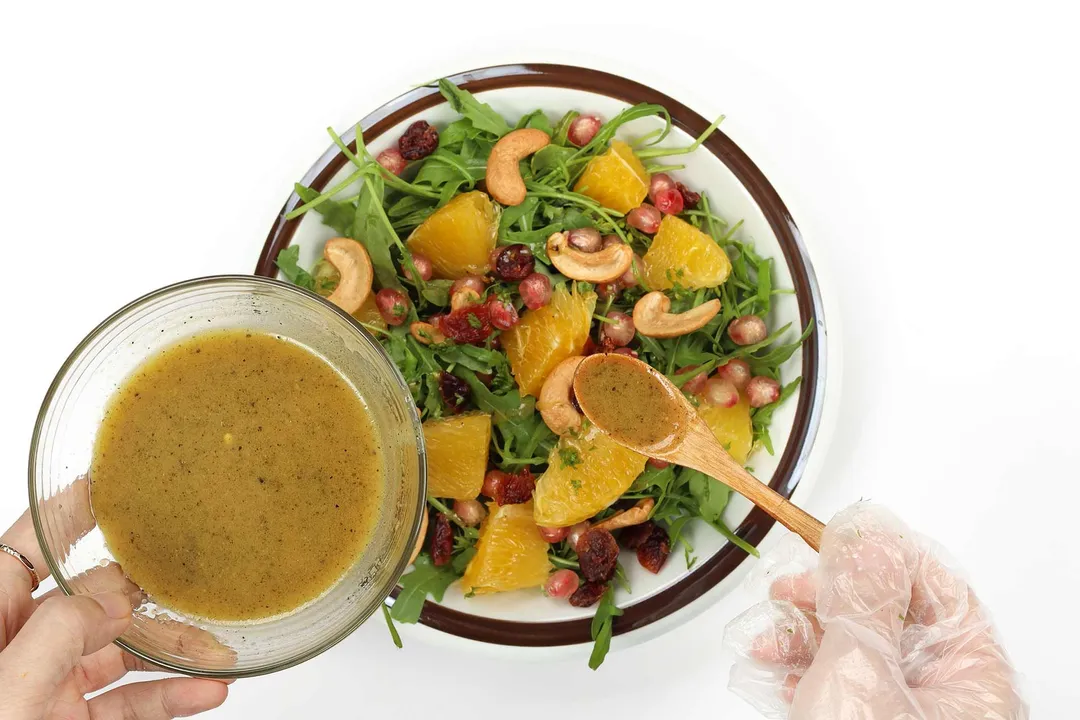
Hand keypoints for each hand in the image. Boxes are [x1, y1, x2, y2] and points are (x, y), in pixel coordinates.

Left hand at [0, 510, 229, 719]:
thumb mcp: (12, 682)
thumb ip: (64, 631)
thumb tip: (117, 604)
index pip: (30, 548)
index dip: (69, 513)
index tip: (115, 489)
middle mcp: (24, 645)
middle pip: (94, 599)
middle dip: (149, 592)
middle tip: (195, 581)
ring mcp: (49, 685)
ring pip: (122, 652)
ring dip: (174, 650)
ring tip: (219, 651)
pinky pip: (129, 702)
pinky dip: (170, 696)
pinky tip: (205, 689)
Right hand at [724, 503, 1026, 718]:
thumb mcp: (860, 672)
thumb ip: (860, 595)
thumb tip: (865, 532)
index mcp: (973, 679)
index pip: (937, 586)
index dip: (882, 554)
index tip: (834, 538)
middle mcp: (945, 701)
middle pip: (890, 615)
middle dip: (828, 598)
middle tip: (790, 588)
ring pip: (854, 650)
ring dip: (802, 633)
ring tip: (767, 637)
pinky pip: (835, 686)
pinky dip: (799, 670)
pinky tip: (770, 670)